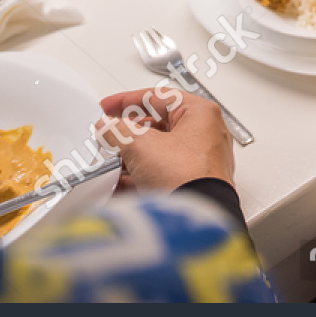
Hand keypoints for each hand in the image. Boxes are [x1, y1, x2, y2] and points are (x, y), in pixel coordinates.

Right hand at [99, 89, 235, 192]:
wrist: (193, 219)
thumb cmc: (184, 176)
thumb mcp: (140, 145)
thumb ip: (118, 131)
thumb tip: (108, 127)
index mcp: (200, 114)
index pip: (159, 97)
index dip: (128, 100)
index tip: (109, 106)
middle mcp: (206, 135)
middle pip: (159, 125)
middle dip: (129, 133)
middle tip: (110, 135)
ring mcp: (202, 162)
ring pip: (159, 152)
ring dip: (133, 156)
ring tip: (112, 161)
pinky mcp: (194, 185)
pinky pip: (162, 174)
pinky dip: (141, 176)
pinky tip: (121, 184)